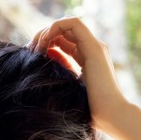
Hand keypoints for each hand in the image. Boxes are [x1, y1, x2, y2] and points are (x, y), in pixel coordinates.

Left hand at [29, 16, 127, 135]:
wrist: (110, 116)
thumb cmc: (90, 112)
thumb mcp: (69, 89)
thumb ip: (60, 74)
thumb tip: (42, 61)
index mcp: (87, 60)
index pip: (63, 43)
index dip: (46, 44)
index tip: (32, 57)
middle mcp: (92, 50)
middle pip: (64, 32)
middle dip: (43, 36)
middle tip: (30, 50)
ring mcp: (95, 47)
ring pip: (68, 24)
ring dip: (47, 31)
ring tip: (36, 47)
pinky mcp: (94, 47)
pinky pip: (73, 24)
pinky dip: (55, 27)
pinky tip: (45, 42)